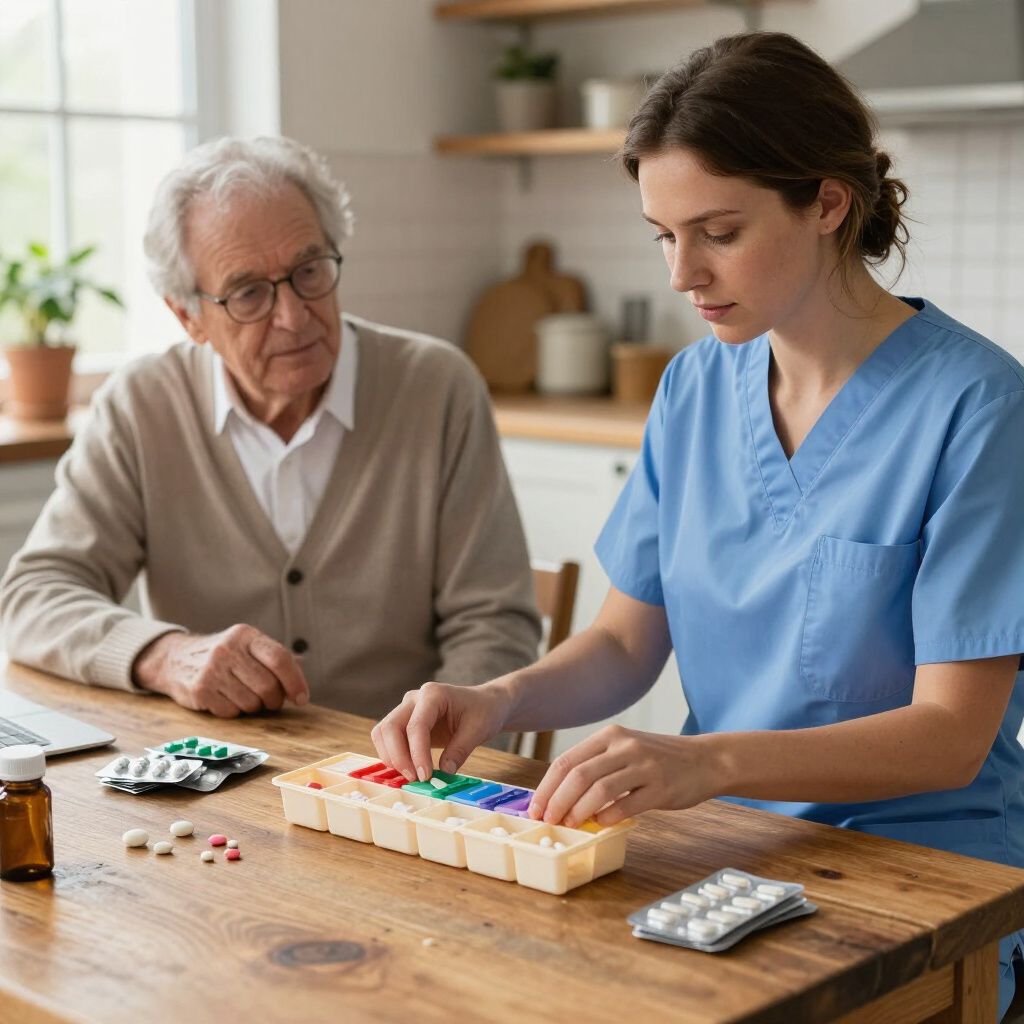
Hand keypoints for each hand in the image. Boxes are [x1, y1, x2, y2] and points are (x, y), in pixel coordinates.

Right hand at [132, 625, 309, 717]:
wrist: (176, 659)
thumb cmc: (224, 656)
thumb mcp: (248, 646)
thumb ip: (275, 657)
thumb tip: (301, 669)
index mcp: (245, 635)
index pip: (279, 658)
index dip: (295, 681)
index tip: (302, 698)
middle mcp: (227, 649)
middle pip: (268, 686)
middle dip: (275, 700)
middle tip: (271, 700)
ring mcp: (211, 670)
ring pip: (251, 703)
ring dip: (255, 707)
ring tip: (246, 696)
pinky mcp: (200, 690)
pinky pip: (232, 712)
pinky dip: (235, 711)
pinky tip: (227, 699)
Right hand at [371, 681, 511, 782]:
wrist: (485, 704)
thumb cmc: (483, 711)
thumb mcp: (479, 730)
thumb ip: (460, 750)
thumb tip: (444, 772)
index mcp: (433, 694)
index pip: (416, 725)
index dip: (417, 753)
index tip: (424, 776)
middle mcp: (414, 698)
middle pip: (391, 727)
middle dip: (398, 756)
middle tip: (414, 779)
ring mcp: (406, 709)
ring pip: (383, 733)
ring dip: (392, 757)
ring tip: (411, 776)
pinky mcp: (404, 722)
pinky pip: (388, 739)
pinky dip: (393, 756)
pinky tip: (408, 770)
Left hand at [528, 725, 716, 827]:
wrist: (706, 760)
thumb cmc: (659, 759)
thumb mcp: (625, 750)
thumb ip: (597, 766)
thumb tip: (561, 797)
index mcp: (610, 735)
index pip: (567, 760)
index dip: (547, 787)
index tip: (536, 808)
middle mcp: (625, 746)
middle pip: (579, 775)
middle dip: (557, 801)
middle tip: (548, 821)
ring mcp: (644, 766)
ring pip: (599, 790)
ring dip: (579, 811)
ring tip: (571, 825)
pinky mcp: (661, 787)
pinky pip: (627, 805)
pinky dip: (609, 817)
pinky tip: (602, 824)